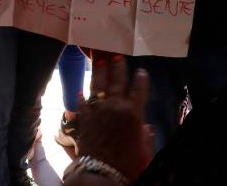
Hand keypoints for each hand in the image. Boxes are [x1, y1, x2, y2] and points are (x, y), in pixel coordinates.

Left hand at [75, 57, 154, 181]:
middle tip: (117, 56)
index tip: (141, 70)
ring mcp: (98, 111)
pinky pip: (83, 104)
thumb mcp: (144, 151)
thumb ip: (145, 137)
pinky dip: (82, 97)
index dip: (140, 79)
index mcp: (133, 113)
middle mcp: (115, 107)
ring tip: (99, 61)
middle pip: (117, 82)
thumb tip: (145, 127)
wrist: (101, 172)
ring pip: (98, 87)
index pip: (139, 90)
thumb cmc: (128, 163)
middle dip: (118, 67)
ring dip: (99, 73)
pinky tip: (81, 92)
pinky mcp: (84, 119)